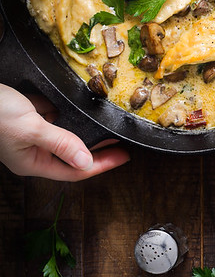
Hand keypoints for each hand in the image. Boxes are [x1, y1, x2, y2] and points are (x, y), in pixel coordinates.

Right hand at [0, 84, 129, 180]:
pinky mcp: (28, 115)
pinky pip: (55, 116)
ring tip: (109, 125)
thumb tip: (86, 161)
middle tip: (123, 142)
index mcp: (32, 161)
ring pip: (66, 134)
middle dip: (99, 149)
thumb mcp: (30, 128)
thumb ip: (60, 142)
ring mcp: (30, 132)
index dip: (102, 164)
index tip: (124, 156)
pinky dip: (69, 112)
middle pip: (74, 153)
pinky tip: (83, 107)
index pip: (75, 169)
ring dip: (86, 130)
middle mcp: (33, 150)